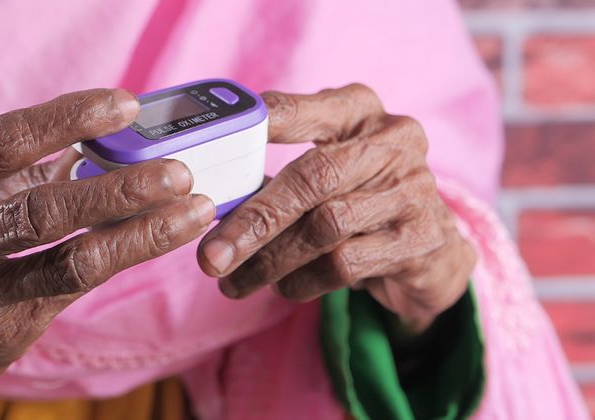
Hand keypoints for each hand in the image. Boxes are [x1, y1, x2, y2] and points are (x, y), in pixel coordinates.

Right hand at [0, 89, 214, 417]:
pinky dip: (119, 259)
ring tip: (191, 210)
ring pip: (63, 258)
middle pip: (37, 206)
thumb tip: (91, 140)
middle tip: (177, 170)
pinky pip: (70, 289)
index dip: (65, 119)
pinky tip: (157, 239)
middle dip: (117, 186)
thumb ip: (11, 176)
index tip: (124, 106)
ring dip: (137, 232)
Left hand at [197, 84, 474, 333]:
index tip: (219, 145)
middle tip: (210, 256)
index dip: (263, 125)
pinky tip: (283, 287)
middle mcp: (393, 141)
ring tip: (234, 281)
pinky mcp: (421, 238)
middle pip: (313, 176)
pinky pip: (346, 263)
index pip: (303, 109)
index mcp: (359, 111)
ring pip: (326, 226)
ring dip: (271, 260)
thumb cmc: (359, 198)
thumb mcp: (325, 170)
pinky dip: (304, 280)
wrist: (431, 249)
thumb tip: (209, 199)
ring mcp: (413, 189)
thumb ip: (276, 172)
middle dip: (255, 220)